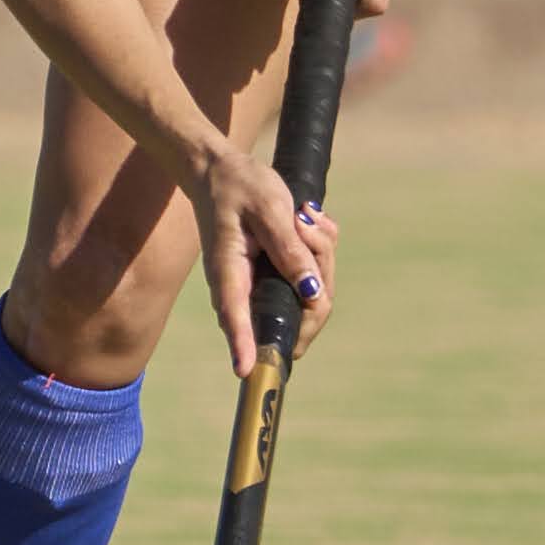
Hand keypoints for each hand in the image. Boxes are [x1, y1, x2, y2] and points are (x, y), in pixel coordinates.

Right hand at [188, 132, 340, 376]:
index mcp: (230, 273)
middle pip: (297, 312)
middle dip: (318, 276)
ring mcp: (263, 287)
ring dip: (320, 255)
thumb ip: (290, 249)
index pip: (237, 316)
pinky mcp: (278, 278)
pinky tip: (306, 221)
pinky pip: (314, 277)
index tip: (247, 372)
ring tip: (303, 216)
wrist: (224, 173)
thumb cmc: (239, 187)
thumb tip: (311, 292)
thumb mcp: (269, 208)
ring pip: (311, 295)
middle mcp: (244, 290)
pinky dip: (320, 249)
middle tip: (307, 227)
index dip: (244, 345)